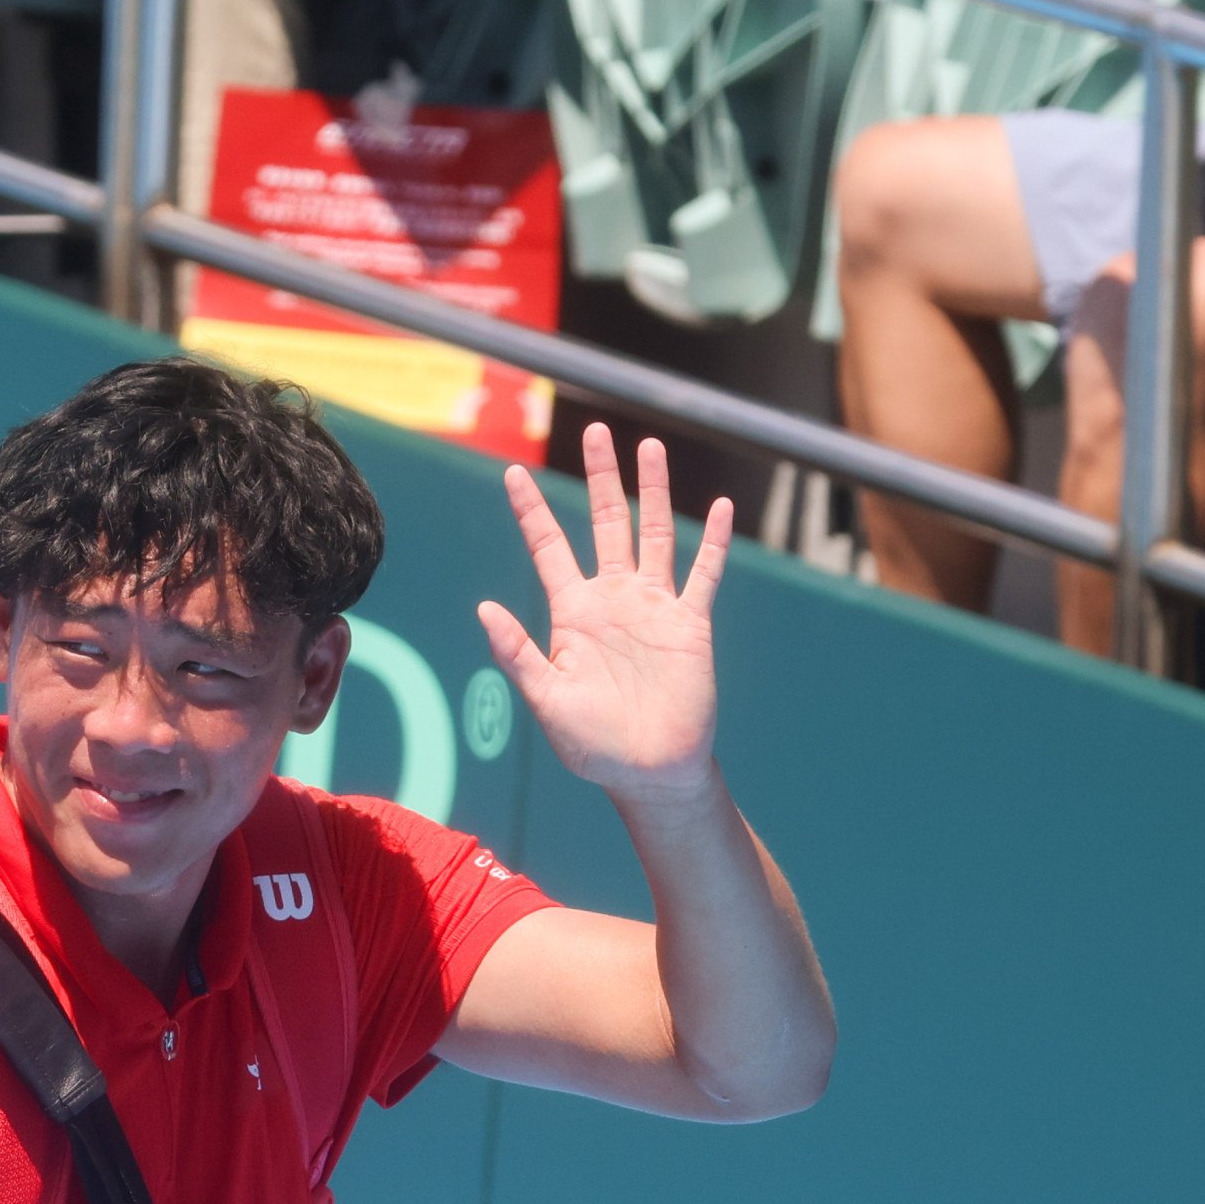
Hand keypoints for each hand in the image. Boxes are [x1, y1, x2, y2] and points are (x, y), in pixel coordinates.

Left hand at [479, 427, 731, 806]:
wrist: (649, 773)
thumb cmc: (593, 745)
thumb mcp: (547, 700)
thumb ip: (518, 653)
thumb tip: (483, 608)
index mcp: (573, 613)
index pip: (549, 548)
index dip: (531, 510)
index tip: (513, 473)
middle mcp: (613, 600)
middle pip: (606, 522)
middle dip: (600, 478)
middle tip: (594, 430)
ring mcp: (654, 608)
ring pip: (655, 534)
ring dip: (654, 492)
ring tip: (650, 447)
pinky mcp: (690, 625)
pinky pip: (704, 575)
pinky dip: (713, 542)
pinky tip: (721, 508)